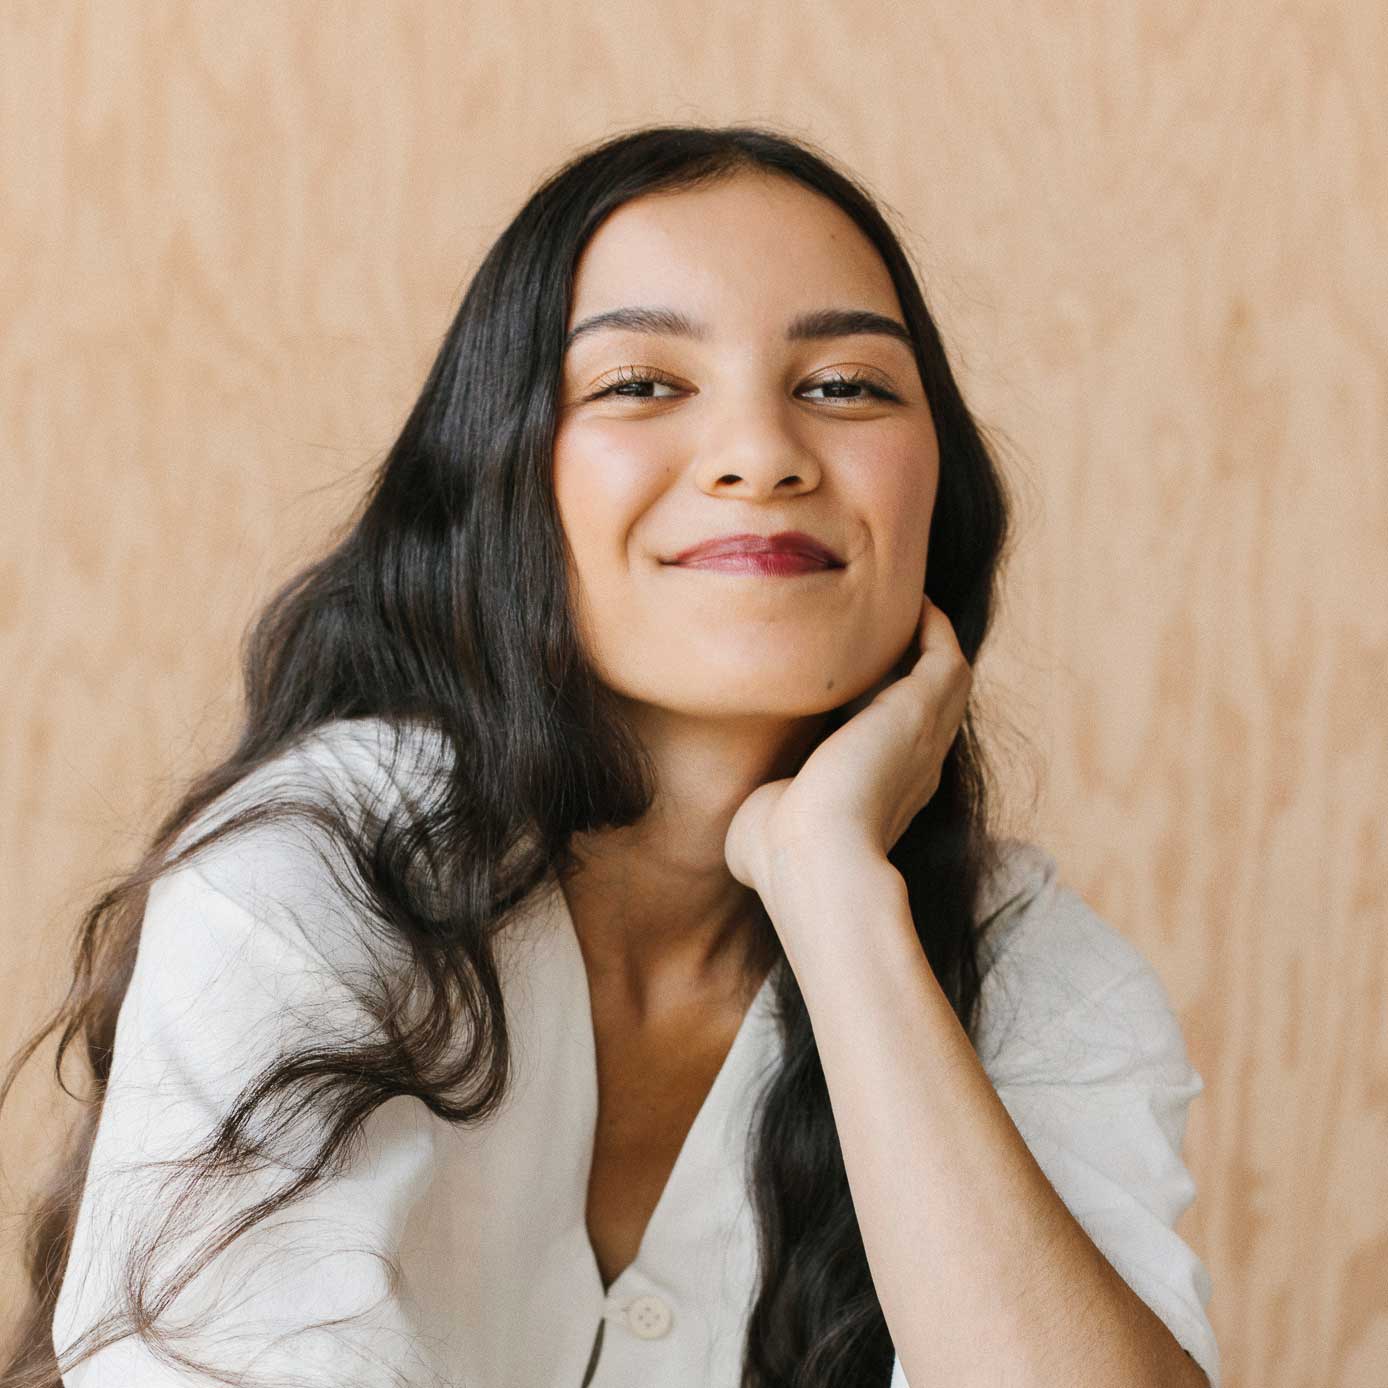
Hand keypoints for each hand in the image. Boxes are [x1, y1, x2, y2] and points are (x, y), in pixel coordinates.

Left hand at [724, 593, 972, 895]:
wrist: (811, 857)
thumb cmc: (778, 859)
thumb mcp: (764, 833)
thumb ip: (764, 816)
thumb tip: (753, 817)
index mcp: (881, 797)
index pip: (888, 740)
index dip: (875, 705)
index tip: (848, 677)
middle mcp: (913, 766)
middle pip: (924, 701)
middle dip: (907, 661)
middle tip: (880, 624)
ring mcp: (924, 738)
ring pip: (944, 674)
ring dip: (924, 638)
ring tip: (897, 605)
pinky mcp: (922, 709)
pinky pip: (943, 653)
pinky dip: (930, 626)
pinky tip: (907, 601)